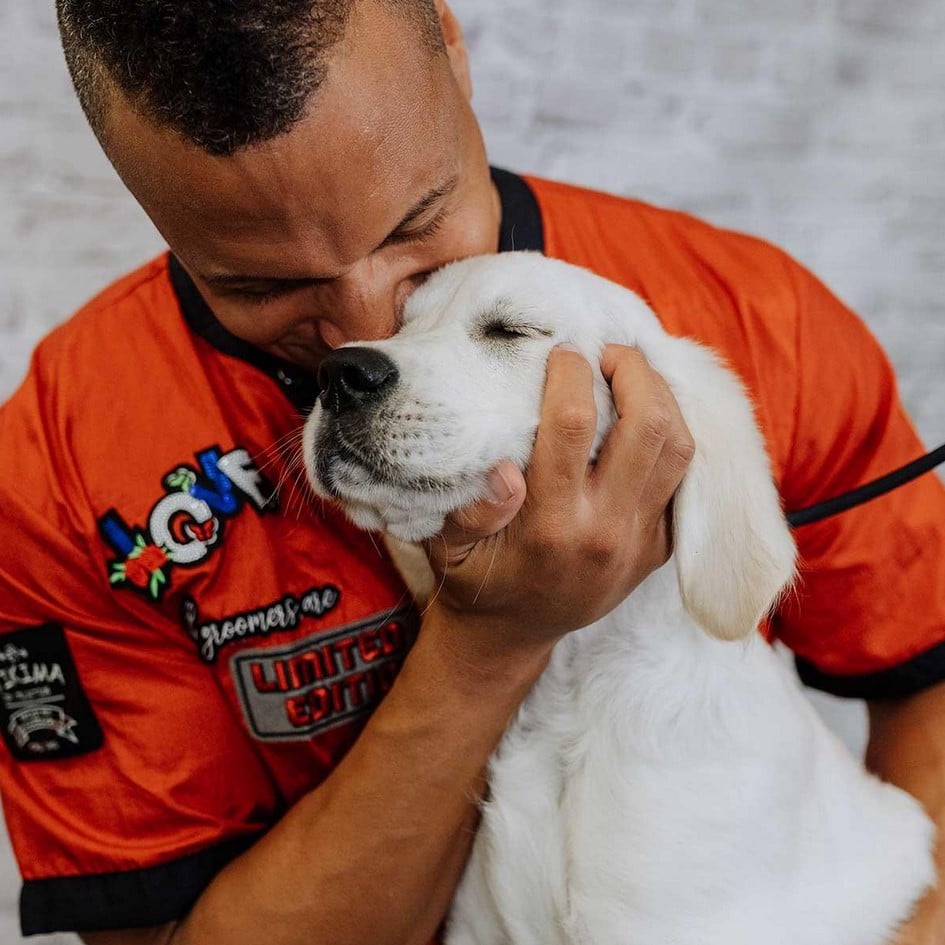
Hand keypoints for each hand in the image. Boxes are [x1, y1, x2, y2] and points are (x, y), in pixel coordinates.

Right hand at [423, 343, 693, 659]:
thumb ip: (471, 510)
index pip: (572, 425)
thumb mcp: (449, 548)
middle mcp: (605, 531)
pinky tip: (644, 420)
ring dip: (663, 399)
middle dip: (635, 372)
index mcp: (550, 525)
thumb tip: (505, 470)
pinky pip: (682, 480)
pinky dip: (671, 438)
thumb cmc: (476, 582)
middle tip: (609, 354)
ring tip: (633, 379)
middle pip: (649, 426)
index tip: (562, 352)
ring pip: (679, 449)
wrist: (511, 638)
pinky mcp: (657, 549)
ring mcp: (639, 542)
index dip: (570, 374)